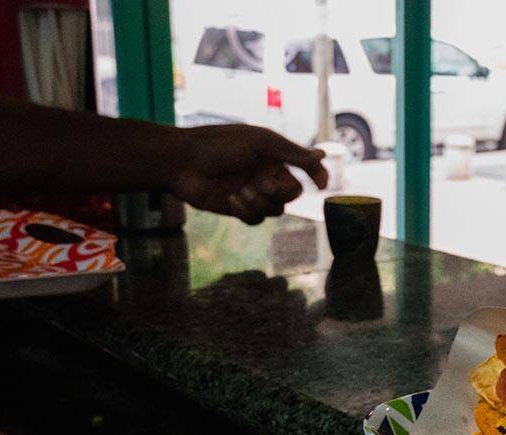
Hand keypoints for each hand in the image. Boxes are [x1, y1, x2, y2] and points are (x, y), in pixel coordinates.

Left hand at [168, 125, 327, 224]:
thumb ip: (293, 153)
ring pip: (276, 209)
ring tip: (241, 192)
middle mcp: (266, 174)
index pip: (306, 170)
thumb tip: (324, 155)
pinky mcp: (239, 209)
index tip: (321, 184)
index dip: (317, 176)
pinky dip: (247, 211)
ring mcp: (253, 193)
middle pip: (293, 194)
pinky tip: (231, 200)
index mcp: (274, 156)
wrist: (181, 163)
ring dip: (261, 202)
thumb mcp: (260, 143)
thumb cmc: (219, 145)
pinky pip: (257, 219)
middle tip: (261, 183)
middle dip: (280, 191)